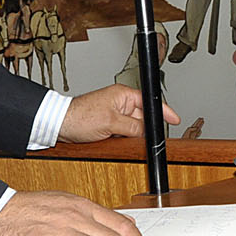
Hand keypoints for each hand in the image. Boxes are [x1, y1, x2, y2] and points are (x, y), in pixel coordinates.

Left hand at [61, 84, 179, 142]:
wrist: (60, 125)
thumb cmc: (80, 117)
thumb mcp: (111, 122)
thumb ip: (133, 126)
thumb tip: (146, 132)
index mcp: (123, 95)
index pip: (150, 102)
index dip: (163, 111)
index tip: (174, 119)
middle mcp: (120, 102)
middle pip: (143, 117)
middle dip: (144, 128)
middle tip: (145, 138)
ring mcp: (115, 113)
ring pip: (134, 126)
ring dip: (132, 134)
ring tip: (122, 137)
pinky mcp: (109, 124)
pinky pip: (124, 131)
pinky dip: (124, 137)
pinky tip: (117, 141)